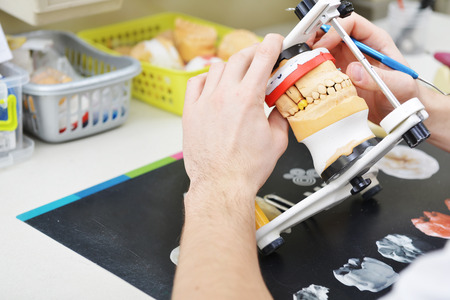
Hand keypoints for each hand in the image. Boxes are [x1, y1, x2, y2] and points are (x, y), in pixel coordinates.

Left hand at [182, 33, 288, 196]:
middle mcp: (224, 96)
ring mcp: (204, 102)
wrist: (221, 185)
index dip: (271, 44)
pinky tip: (213, 85)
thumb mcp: (276, 141)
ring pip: (217, 67)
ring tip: (238, 75)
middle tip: (260, 58)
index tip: (274, 41)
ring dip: (231, 66)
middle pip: (239, 58)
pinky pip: (196, 82)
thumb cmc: (244, 168)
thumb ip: (279, 118)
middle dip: (254, 53)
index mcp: (248, 100)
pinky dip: (207, 78)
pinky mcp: (191, 112)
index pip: (262, 58)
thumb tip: (279, 109)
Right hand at [312, 13, 449, 151]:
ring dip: (314, 54)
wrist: (400, 113)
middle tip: (307, 50)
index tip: (324, 44)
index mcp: (375, 42)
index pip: (352, 24)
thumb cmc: (405, 94)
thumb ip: (377, 77)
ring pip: (326, 49)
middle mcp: (359, 49)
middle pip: (334, 33)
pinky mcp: (341, 76)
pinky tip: (311, 77)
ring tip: (306, 63)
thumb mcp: (398, 85)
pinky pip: (324, 68)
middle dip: (318, 38)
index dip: (336, 30)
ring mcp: (348, 62)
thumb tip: (353, 70)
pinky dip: (315, 70)